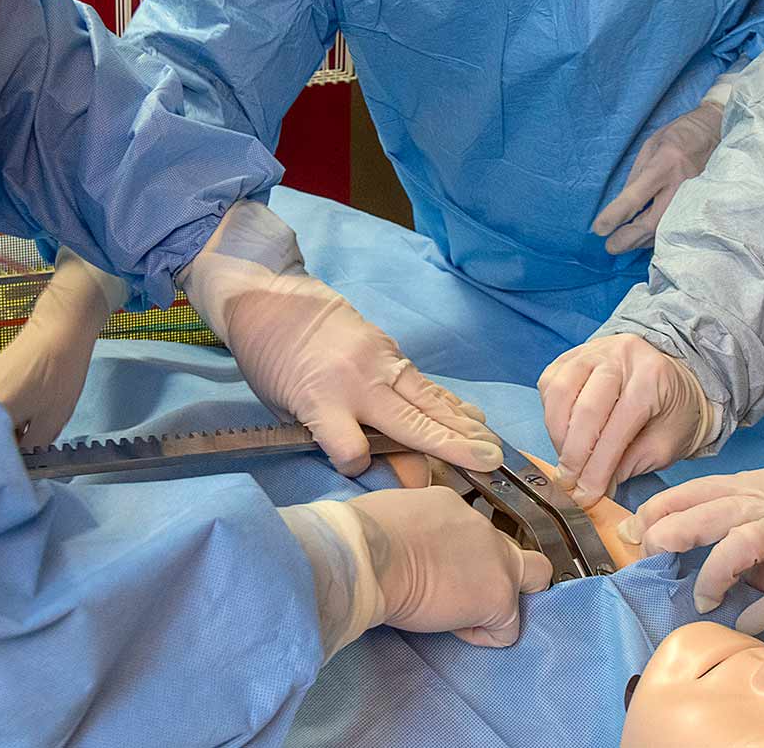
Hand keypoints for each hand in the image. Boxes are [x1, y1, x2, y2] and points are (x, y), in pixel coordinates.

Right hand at [0, 252, 118, 448]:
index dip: (6, 463)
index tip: (22, 470)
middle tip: (32, 450)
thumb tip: (21, 466)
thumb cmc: (59, 374)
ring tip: (34, 428)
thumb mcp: (52, 420)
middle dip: (7, 446)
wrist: (62, 326)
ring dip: (9, 429)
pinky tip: (30, 410)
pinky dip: (8, 413)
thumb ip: (32, 449)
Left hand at [201, 270, 500, 474]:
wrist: (271, 298)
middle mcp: (358, 382)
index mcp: (319, 401)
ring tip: (493, 446)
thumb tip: (374, 462)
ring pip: (429, 400)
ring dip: (464, 425)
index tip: (355, 466)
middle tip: (490, 464)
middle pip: (411, 424)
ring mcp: (380, 362)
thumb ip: (325, 434)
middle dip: (452, 446)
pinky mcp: (391, 349)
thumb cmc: (270, 361)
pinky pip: (425, 383)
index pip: (351, 449)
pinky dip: (450, 403)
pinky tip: (472, 418)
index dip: (356, 464)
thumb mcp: (283, 407)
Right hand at [350, 487, 554, 646]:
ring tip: (456, 611)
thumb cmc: (363, 537)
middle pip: (518, 551)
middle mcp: (483, 528)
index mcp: (453, 506)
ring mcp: (499, 563)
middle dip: (501, 573)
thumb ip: (414, 526)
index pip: (473, 532)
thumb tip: (405, 542)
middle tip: (465, 591)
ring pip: (532, 582)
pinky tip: (452, 627)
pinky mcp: (499, 599)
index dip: (458, 556)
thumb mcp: (393, 514)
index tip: (435, 568)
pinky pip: (507, 630)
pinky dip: (483, 636)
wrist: (370, 556)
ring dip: (498, 601)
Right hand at [538, 334, 713, 505]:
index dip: (598, 468)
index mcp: (651, 378)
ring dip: (558, 434)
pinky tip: (563, 434)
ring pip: (560, 392)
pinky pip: (550, 383)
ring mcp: (593, 350)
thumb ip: (628, 465)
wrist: (677, 378)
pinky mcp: (572, 354)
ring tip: (566, 460)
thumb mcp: (663, 446)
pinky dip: (551, 414)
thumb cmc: (673, 413)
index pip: (617, 427)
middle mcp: (620, 356)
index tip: (586, 496)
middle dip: (574, 455)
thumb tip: (591, 489)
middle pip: (585, 409)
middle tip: (570, 483)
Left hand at [592, 101, 724, 254]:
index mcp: (664, 163)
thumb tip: (621, 207)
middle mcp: (680, 183)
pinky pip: (678, 229)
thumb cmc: (678, 135)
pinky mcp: (702, 205)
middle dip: (628, 239)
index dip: (615, 215)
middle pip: (652, 223)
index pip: (636, 196)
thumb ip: (636, 178)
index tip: (599, 229)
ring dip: (641, 242)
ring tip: (623, 244)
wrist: (716, 131)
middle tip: (610, 247)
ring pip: (665, 232)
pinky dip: (659, 237)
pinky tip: (646, 239)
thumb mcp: (650, 147)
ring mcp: (695, 197)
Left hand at [616, 451, 763, 634]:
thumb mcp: (762, 492)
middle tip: (651, 560)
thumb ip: (721, 512)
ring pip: (742, 544)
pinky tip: (747, 623)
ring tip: (703, 601)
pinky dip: (762, 611)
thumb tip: (664, 538)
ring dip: (714, 574)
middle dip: (669, 535)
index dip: (653, 512)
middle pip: (705, 512)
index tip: (630, 533)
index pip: (688, 492)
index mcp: (745, 486)